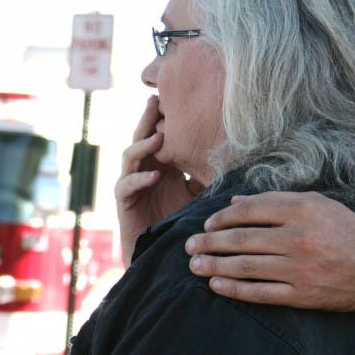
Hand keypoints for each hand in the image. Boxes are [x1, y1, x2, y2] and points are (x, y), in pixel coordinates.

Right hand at [115, 96, 202, 264]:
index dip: (165, 119)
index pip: (161, 136)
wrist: (160, 254)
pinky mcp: (123, 201)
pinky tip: (153, 176)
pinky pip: (126, 185)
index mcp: (162, 165)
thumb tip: (231, 161)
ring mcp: (131, 183)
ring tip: (157, 136)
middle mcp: (145, 170)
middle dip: (147, 119)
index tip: (179, 100)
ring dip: (143, 145)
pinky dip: (139, 179)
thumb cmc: (179, 224)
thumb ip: (205, 178)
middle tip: (156, 100)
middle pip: (143, 137)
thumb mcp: (198, 196)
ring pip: (130, 156)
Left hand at [184, 191, 354, 310]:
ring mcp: (300, 269)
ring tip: (194, 266)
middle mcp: (299, 238)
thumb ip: (277, 200)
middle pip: (242, 239)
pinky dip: (235, 290)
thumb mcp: (319, 205)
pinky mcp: (302, 295)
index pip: (250, 211)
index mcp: (302, 211)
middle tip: (188, 246)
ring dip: (215, 266)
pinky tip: (216, 285)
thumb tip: (235, 201)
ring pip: (246, 266)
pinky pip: (261, 293)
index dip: (222, 217)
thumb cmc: (347, 233)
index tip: (207, 224)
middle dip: (209, 243)